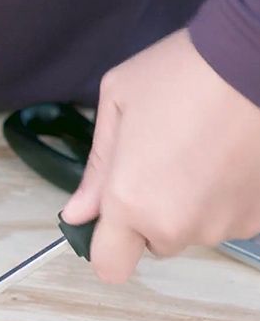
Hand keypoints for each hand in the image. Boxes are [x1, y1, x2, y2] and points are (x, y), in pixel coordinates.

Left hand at [61, 28, 259, 282]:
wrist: (259, 53)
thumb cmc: (182, 71)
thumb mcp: (118, 105)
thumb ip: (97, 170)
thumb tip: (78, 213)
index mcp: (131, 204)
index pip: (110, 267)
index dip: (107, 246)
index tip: (112, 215)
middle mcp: (178, 226)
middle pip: (154, 243)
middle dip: (150, 215)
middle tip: (162, 162)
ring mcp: (226, 224)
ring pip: (195, 230)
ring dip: (192, 205)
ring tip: (202, 151)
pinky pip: (231, 217)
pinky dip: (227, 197)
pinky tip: (231, 156)